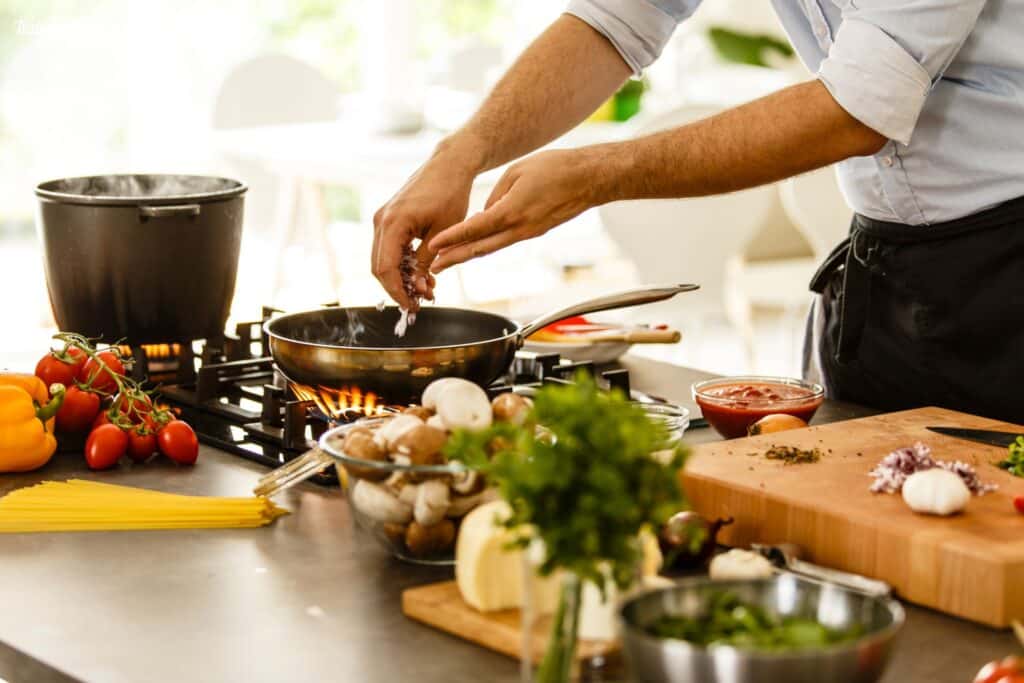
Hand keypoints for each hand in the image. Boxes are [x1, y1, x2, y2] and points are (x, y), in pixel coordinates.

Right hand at [372, 143, 479, 307]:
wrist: (449, 165)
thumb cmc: (451, 194)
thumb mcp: (443, 233)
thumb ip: (426, 261)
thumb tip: (418, 288)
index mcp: (393, 223)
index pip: (385, 269)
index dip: (397, 292)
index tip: (413, 307)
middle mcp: (381, 220)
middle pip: (379, 267)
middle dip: (398, 288)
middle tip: (420, 302)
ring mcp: (383, 219)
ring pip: (383, 259)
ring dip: (401, 278)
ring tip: (427, 290)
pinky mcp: (389, 219)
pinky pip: (389, 248)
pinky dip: (402, 264)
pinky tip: (422, 274)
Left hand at [428, 147, 608, 272]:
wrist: (590, 178)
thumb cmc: (556, 168)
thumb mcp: (517, 172)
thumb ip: (495, 194)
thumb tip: (484, 213)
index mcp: (512, 212)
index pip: (475, 229)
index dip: (452, 239)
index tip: (433, 246)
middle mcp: (519, 228)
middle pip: (480, 248)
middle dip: (454, 258)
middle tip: (433, 268)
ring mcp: (528, 233)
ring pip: (492, 248)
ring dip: (469, 255)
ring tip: (448, 261)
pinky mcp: (535, 232)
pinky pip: (506, 241)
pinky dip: (487, 245)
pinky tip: (475, 245)